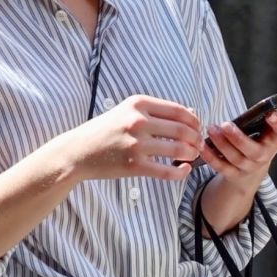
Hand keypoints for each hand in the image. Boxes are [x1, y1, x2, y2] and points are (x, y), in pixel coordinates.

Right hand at [62, 95, 202, 183]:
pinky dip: (181, 172)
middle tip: (198, 145)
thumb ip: (156, 112)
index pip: (179, 110)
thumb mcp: (127, 111)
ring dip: (192, 154)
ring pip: (178, 149)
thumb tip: (191, 114)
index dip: (194, 121)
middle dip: (196, 139)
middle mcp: (138, 121)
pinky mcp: (134, 166)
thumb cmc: (105, 131)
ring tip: (192, 156)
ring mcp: (136, 144)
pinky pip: (167, 171)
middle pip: (182, 130)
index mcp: (138, 104)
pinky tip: (185, 170)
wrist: (78, 151)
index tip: (197, 128)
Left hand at [200, 108, 276, 199]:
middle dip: (238, 138)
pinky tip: (203, 145)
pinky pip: (221, 167)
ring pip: (236, 158)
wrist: (250, 170)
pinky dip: (211, 156)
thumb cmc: (256, 140)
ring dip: (222, 144)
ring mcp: (249, 167)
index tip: (270, 113)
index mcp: (275, 139)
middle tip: (225, 125)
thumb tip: (258, 104)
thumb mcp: (264, 129)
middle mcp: (265, 156)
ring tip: (211, 129)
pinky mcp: (234, 175)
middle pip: (254, 151)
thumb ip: (260, 117)